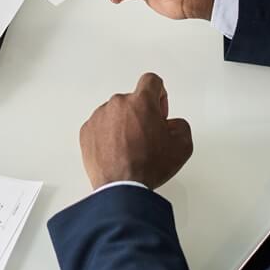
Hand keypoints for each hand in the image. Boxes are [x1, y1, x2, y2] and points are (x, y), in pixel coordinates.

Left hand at [79, 73, 193, 188]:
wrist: (122, 188)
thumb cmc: (148, 166)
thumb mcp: (182, 146)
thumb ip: (180, 125)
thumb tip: (170, 125)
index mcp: (141, 102)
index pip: (151, 81)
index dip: (159, 95)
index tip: (158, 112)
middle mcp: (118, 104)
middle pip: (132, 100)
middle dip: (141, 115)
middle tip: (147, 138)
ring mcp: (99, 117)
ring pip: (115, 114)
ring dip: (123, 125)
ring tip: (130, 149)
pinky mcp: (87, 131)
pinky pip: (100, 126)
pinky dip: (108, 136)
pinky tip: (117, 153)